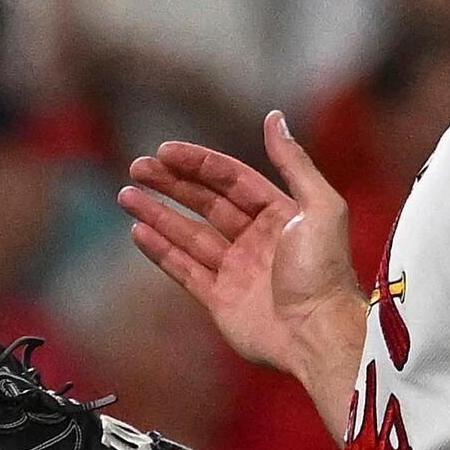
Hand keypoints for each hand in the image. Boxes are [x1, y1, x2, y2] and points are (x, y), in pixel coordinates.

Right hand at [119, 114, 363, 405]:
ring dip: (157, 214)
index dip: (198, 163)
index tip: (164, 150)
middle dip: (171, 184)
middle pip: (205, 203)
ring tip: (125, 195)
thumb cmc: (324, 270)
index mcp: (280, 215)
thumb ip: (294, 161)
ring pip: (188, 235)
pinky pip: (184, 271)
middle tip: (136, 168)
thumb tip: (275, 117)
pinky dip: (161, 252)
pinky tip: (138, 231)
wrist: (318, 333)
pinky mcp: (220, 301)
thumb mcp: (320, 205)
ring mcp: (236, 271)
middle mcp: (256, 240)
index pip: (231, 180)